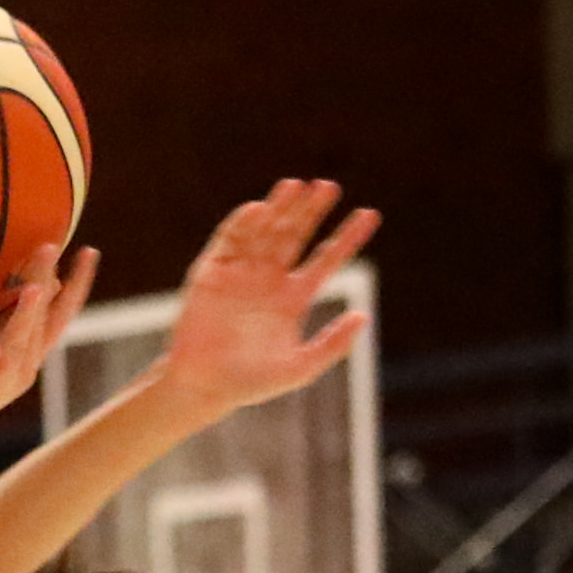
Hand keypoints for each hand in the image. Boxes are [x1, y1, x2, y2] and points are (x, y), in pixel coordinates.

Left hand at [0, 244, 97, 452]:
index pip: (60, 316)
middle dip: (49, 287)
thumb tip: (42, 283)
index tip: (89, 252)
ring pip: (16, 347)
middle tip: (51, 247)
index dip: (77, 285)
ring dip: (25, 318)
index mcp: (28, 355)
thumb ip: (14, 319)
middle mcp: (21, 369)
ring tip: (32, 289)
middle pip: (41, 324)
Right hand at [155, 178, 379, 412]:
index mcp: (293, 298)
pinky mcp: (212, 271)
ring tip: (296, 186)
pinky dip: (243, 223)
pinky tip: (259, 209)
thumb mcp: (300, 368)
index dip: (348, 237)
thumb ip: (333, 344)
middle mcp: (269, 279)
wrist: (203, 387)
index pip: (327, 258)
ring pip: (266, 230)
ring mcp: (240, 272)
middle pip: (296, 235)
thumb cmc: (251, 384)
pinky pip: (229, 240)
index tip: (370, 214)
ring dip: (280, 208)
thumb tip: (364, 315)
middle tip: (329, 186)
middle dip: (312, 211)